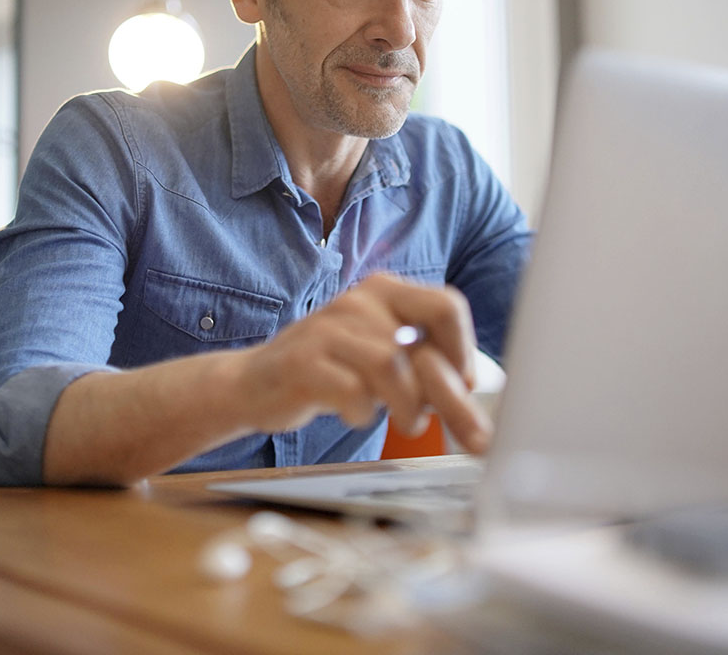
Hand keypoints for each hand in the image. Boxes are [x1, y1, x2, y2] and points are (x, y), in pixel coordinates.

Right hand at [231, 273, 492, 453]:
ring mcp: (327, 330)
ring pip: (391, 369)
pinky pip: (352, 392)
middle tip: (473, 436)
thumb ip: (422, 364)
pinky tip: (357, 415)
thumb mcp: (380, 355)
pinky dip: (364, 413)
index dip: (464, 350)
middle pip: (424, 348)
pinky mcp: (302, 362)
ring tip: (407, 422)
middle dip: (453, 399)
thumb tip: (475, 400)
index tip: (463, 384)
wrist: (253, 382)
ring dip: (409, 408)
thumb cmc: (330, 370)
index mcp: (384, 291)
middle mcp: (358, 302)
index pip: (446, 306)